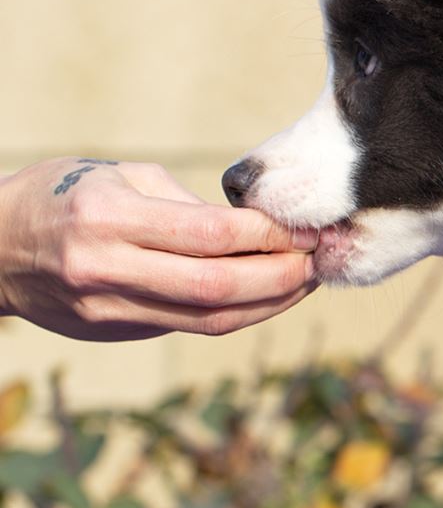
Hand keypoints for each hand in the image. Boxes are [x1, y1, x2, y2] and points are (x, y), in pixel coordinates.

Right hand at [0, 159, 318, 341]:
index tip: (303, 228)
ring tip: (303, 282)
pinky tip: (266, 297)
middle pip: (216, 285)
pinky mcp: (114, 329)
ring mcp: (107, 306)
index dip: (266, 236)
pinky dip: (236, 314)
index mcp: (107, 216)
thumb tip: (254, 226)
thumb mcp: (116, 177)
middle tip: (317, 262)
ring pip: (209, 318)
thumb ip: (183, 203)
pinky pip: (189, 326)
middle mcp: (106, 266)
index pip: (208, 235)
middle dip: (279, 277)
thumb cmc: (60, 194)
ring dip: (268, 304)